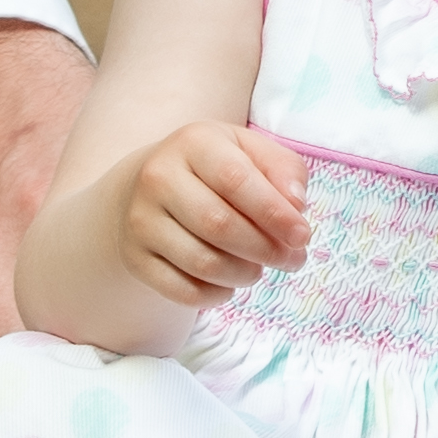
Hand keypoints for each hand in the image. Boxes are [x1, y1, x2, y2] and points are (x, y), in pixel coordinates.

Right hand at [120, 123, 317, 304]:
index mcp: (193, 143)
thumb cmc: (215, 169)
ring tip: (258, 268)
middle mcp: (159, 178)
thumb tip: (296, 206)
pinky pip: (182, 291)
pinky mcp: (135, 258)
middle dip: (267, 250)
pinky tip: (229, 283)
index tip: (302, 236)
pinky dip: (216, 295)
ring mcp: (141, 220)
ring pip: (203, 263)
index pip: (236, 180)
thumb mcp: (250, 151)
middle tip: (292, 260)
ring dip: (244, 274)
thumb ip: (284, 170)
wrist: (147, 188)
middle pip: (220, 225)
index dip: (275, 213)